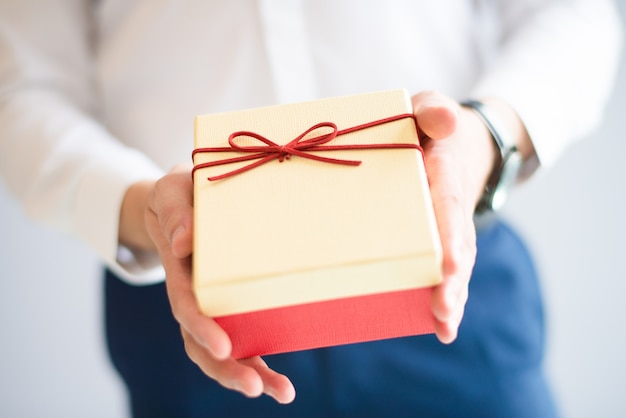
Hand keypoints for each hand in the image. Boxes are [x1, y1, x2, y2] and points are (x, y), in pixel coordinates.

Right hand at [143, 164, 295, 403]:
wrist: (183, 200)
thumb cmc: (179, 193)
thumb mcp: (171, 191)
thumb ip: (174, 213)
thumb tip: (183, 243)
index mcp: (180, 269)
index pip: (185, 304)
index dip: (202, 327)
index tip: (224, 348)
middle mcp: (194, 294)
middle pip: (200, 342)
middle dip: (226, 369)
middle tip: (255, 386)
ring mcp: (213, 303)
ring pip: (222, 350)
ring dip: (248, 373)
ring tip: (282, 392)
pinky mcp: (233, 303)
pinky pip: (244, 336)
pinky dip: (260, 362)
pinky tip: (282, 383)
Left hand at [412, 91, 496, 342]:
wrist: (451, 144)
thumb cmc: (429, 127)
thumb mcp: (428, 108)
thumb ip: (433, 110)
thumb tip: (444, 123)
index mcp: (444, 174)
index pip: (448, 206)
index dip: (449, 236)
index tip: (448, 265)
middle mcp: (450, 207)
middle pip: (456, 246)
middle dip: (452, 280)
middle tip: (444, 310)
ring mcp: (447, 228)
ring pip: (454, 264)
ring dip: (451, 295)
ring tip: (444, 325)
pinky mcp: (437, 241)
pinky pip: (442, 269)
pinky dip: (446, 296)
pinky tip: (441, 327)